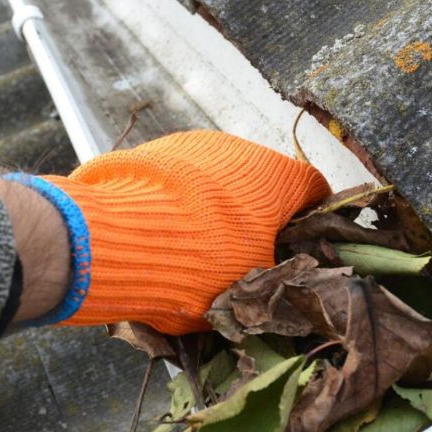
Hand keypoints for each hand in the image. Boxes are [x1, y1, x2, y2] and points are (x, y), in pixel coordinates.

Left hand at [6, 131, 329, 334]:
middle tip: (244, 254)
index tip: (301, 243)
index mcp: (277, 178)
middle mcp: (240, 149)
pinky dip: (181, 199)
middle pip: (263, 183)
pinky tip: (162, 228)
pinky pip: (181, 176)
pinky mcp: (154, 149)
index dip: (312, 218)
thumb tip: (278, 281)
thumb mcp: (249, 288)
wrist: (116, 238)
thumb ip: (273, 278)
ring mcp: (194, 144)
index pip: (314, 188)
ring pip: (219, 177)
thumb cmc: (200, 265)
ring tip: (194, 245)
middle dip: (259, 215)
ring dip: (217, 206)